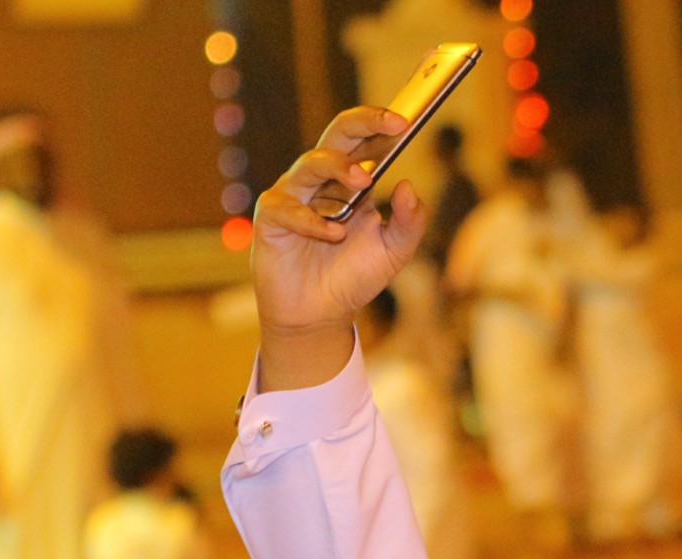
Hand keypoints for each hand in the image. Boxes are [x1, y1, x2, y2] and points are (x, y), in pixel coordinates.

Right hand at [253, 107, 427, 390]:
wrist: (320, 316)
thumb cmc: (353, 278)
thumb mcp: (393, 253)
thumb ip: (408, 223)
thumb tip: (409, 187)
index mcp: (352, 182)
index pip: (364, 141)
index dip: (381, 124)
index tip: (405, 121)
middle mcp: (322, 181)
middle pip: (337, 135)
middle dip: (364, 123)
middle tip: (392, 125)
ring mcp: (295, 195)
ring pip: (311, 164)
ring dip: (338, 169)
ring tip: (363, 183)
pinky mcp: (272, 218)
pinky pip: (288, 208)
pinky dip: (313, 220)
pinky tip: (333, 235)